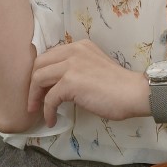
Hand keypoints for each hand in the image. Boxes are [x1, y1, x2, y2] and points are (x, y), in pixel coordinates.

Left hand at [27, 39, 147, 125]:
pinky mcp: (70, 82)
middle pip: (39, 64)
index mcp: (79, 46)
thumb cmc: (118, 85)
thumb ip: (76, 68)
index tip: (40, 89)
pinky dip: (47, 111)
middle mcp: (73, 50)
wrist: (132, 93)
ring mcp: (71, 65)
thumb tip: (56, 84)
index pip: (49, 56)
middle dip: (33, 84)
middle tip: (35, 101)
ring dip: (35, 97)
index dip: (41, 73)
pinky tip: (52, 120)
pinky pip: (49, 98)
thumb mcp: (93, 66)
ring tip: (39, 111)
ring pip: (38, 78)